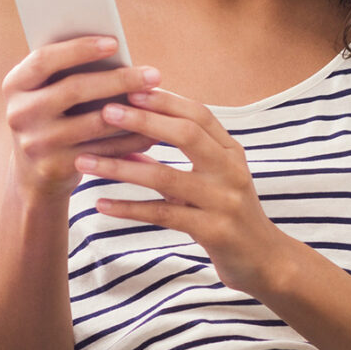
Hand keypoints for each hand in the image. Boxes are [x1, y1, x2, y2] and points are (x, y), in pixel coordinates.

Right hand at [0, 37, 160, 201]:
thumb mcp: (46, 93)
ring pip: (94, 122)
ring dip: (132, 111)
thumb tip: (117, 51)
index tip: (115, 42)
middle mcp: (19, 113)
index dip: (79, 49)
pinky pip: (103, 151)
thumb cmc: (51, 117)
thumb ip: (67, 72)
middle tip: (153, 74)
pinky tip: (151, 131)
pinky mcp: (56, 167)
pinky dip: (130, 141)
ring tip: (158, 99)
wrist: (33, 174)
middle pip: (74, 89)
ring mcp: (37, 143)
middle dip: (118, 80)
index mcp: (14, 85)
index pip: (44, 60)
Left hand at [74, 87, 297, 297]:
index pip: (198, 114)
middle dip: (142, 121)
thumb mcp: (211, 180)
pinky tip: (101, 204)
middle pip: (185, 135)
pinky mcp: (214, 231)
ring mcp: (224, 201)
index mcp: (231, 152)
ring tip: (85, 161)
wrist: (265, 261)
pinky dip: (129, 207)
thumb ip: (179, 159)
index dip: (164, 100)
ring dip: (120, 168)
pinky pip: (163, 214)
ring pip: (165, 177)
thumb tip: (129, 136)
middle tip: (104, 111)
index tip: (128, 88)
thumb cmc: (229, 215)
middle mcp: (231, 171)